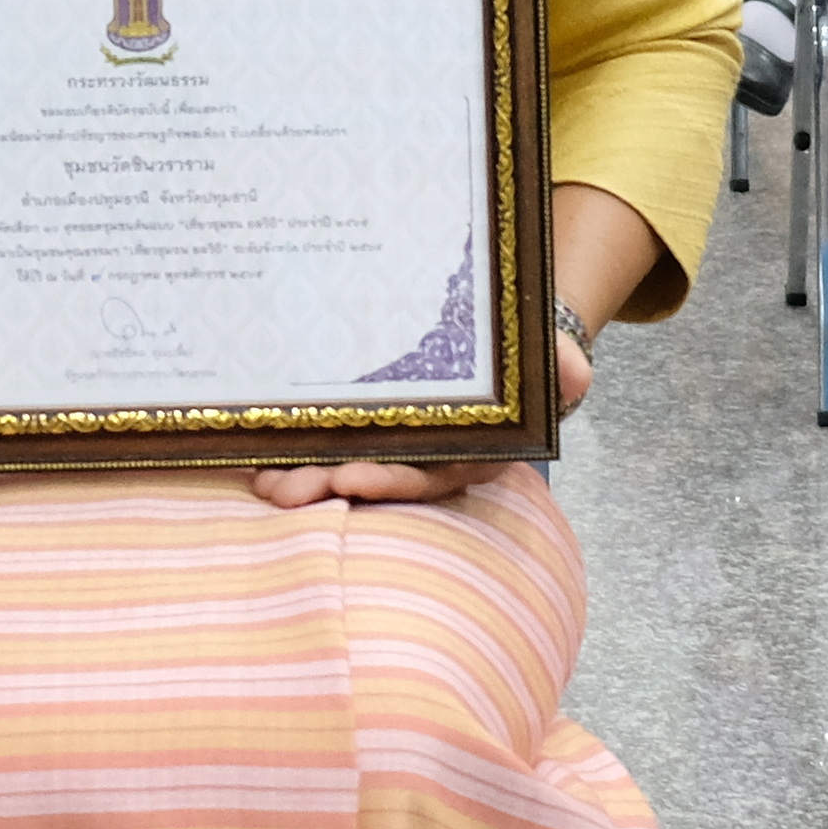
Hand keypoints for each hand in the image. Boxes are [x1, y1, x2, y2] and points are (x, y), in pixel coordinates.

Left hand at [252, 329, 585, 510]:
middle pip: (375, 481)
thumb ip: (560, 366)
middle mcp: (430, 461)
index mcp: (474, 455)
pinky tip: (253, 449)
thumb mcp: (548, 357)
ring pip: (344, 467)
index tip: (352, 481)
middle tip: (282, 490)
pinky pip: (330, 442)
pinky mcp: (368, 429)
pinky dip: (294, 448)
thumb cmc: (524, 353)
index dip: (391, 483)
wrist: (505, 338)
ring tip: (259, 481)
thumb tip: (575, 371)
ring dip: (301, 477)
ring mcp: (396, 448)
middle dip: (327, 488)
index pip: (430, 477)